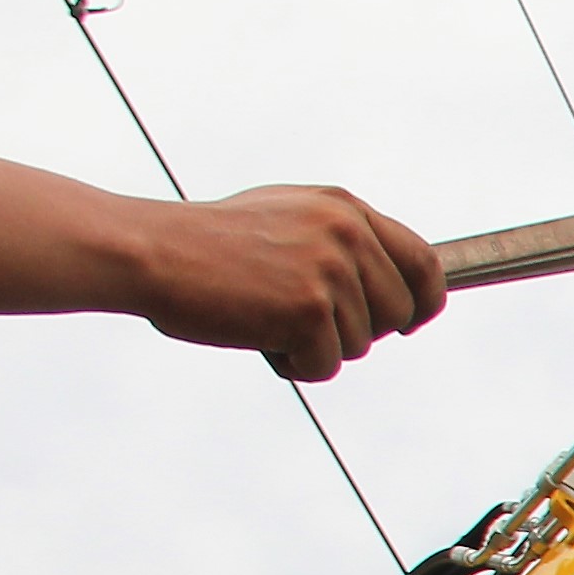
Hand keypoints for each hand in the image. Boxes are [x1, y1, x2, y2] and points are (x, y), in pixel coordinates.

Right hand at [128, 183, 447, 381]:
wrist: (150, 251)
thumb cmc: (208, 243)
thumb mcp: (288, 219)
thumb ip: (340, 241)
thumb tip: (392, 281)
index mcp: (345, 208)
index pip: (423, 261)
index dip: (423, 300)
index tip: (411, 322)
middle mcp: (347, 233)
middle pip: (396, 314)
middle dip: (355, 330)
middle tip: (298, 317)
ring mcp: (330, 271)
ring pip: (358, 346)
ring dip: (313, 346)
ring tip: (263, 314)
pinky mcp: (310, 309)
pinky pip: (326, 366)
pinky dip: (293, 364)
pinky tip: (256, 333)